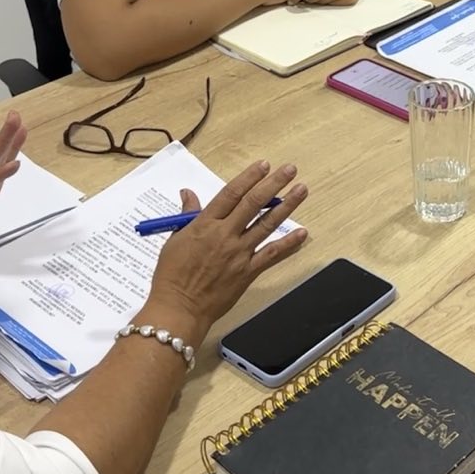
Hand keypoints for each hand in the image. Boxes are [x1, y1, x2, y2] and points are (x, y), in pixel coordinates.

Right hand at [143, 160, 308, 343]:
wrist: (179, 308)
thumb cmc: (171, 275)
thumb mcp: (175, 239)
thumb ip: (188, 215)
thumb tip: (188, 193)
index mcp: (205, 224)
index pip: (231, 193)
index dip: (249, 177)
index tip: (264, 165)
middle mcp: (225, 234)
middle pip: (252, 203)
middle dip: (273, 184)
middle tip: (290, 169)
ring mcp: (239, 253)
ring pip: (266, 224)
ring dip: (286, 206)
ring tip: (301, 190)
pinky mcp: (247, 272)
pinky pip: (271, 255)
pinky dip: (288, 244)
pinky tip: (303, 233)